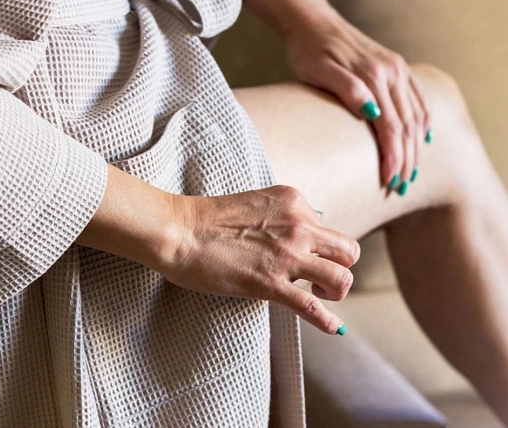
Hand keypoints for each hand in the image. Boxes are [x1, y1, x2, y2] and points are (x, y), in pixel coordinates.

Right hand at [161, 185, 358, 333]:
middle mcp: (298, 226)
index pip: (328, 228)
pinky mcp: (270, 283)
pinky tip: (334, 328)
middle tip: (321, 277)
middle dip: (341, 266)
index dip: (320, 246)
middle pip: (348, 251)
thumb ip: (283, 213)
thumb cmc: (211, 217)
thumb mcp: (258, 201)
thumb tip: (302, 230)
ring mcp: (287, 256)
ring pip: (341, 278)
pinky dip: (328, 321)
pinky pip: (312, 307)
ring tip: (319, 294)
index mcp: (294, 202)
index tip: (307, 256)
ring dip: (336, 291)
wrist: (181, 230)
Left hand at [244, 0, 430, 190]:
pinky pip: (418, 96)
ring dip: (416, 146)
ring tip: (411, 172)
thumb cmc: (308, 50)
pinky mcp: (396, 65)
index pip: (391, 127)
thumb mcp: (319, 70)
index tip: (390, 182)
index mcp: (373, 76)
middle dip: (406, 159)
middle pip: (407, 125)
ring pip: (416, 114)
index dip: (393, 156)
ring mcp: (397, 68)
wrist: (313, 21)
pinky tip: (424, 136)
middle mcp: (392, 72)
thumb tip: (372, 111)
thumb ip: (346, 88)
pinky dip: (424, 119)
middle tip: (400, 187)